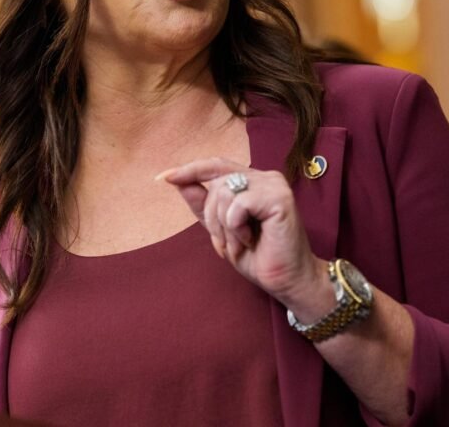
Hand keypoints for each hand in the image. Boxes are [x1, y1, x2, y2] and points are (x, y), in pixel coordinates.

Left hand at [156, 157, 327, 311]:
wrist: (287, 282)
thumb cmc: (259, 257)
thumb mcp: (221, 230)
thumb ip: (202, 205)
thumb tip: (176, 181)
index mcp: (253, 181)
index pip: (215, 166)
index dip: (189, 169)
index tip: (162, 178)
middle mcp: (264, 177)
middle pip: (216, 182)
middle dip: (211, 217)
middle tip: (226, 243)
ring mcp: (274, 185)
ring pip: (224, 192)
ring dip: (224, 226)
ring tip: (241, 242)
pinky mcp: (280, 198)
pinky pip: (238, 204)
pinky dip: (236, 228)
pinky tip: (251, 240)